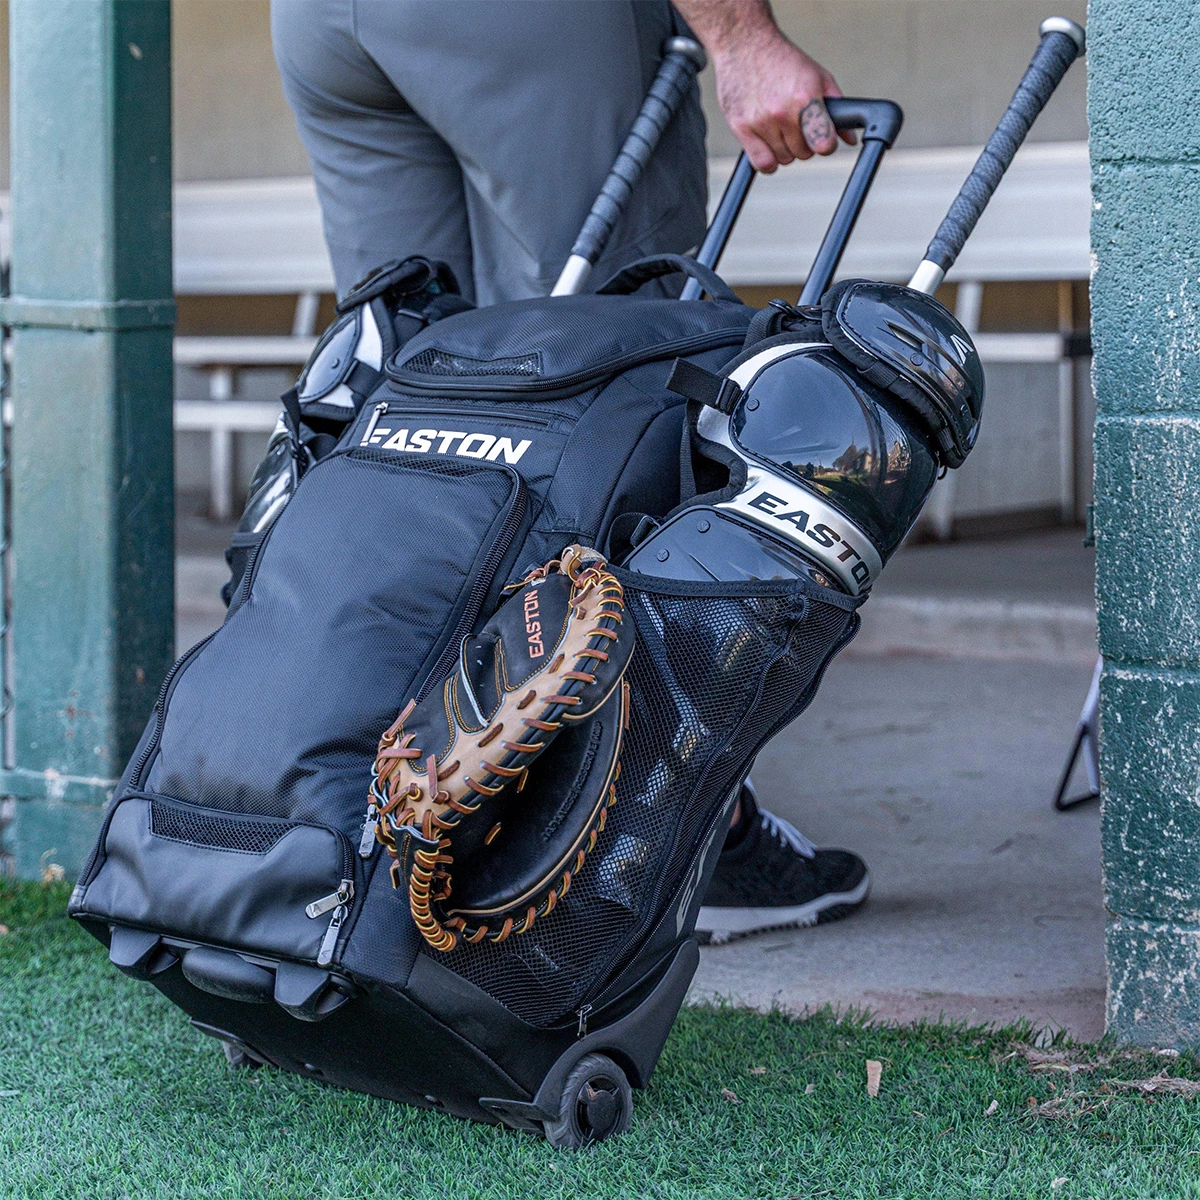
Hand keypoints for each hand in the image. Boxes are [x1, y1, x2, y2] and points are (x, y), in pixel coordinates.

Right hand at [673, 0, 853, 173]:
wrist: (745, 45)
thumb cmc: (782, 60)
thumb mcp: (817, 76)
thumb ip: (836, 106)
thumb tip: (849, 138)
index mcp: (804, 97)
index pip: (823, 143)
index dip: (827, 144)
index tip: (823, 138)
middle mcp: (782, 112)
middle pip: (804, 153)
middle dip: (804, 143)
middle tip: (798, 125)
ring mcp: (760, 121)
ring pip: (784, 159)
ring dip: (785, 150)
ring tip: (780, 129)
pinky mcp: (741, 128)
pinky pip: (762, 163)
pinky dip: (769, 162)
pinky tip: (770, 147)